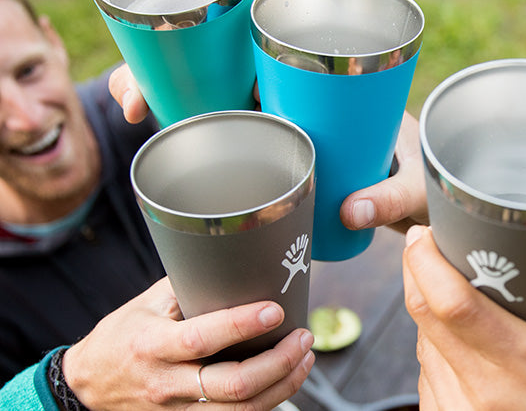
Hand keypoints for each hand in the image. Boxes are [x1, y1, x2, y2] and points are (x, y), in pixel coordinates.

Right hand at [63, 278, 314, 409]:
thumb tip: (237, 262)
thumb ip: (189, 287)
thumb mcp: (147, 304)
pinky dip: (269, 401)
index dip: (242, 325)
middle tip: (303, 336)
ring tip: (305, 357)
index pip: (202, 338)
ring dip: (283, 384)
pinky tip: (286, 380)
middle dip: (279, 362)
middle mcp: (166, 383)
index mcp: (152, 345)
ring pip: (241, 410)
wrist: (87, 385)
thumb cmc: (122, 335)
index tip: (276, 310)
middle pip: (232, 385)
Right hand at [109, 64, 429, 231]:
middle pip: (227, 75)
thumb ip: (391, 198)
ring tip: (134, 117)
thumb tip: (350, 211)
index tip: (171, 56)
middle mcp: (301, 101)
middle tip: (130, 100)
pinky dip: (200, 148)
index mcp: (331, 87)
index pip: (267, 51)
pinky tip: (166, 158)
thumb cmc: (432, 177)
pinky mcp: (284, 161)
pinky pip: (235, 148)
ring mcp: (289, 130)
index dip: (215, 45)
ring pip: (222, 110)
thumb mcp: (414, 184)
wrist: (436, 200)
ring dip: (175, 108)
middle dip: (172, 76)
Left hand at [403, 226, 525, 409]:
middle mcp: (480, 386)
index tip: (425, 235)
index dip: (428, 263)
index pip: (457, 305)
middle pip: (424, 313)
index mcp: (522, 362)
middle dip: (415, 269)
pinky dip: (433, 342)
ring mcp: (454, 405)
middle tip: (424, 242)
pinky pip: (424, 366)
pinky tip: (455, 338)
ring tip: (446, 288)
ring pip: (421, 337)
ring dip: (426, 305)